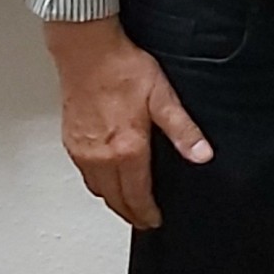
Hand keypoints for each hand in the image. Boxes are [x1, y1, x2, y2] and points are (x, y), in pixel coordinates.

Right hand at [43, 17, 212, 228]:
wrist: (87, 52)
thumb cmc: (124, 69)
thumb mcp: (163, 97)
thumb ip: (183, 129)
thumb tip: (203, 154)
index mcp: (126, 149)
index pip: (137, 194)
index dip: (147, 211)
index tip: (155, 220)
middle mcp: (100, 157)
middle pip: (115, 198)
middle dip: (130, 212)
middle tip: (143, 219)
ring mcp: (82, 151)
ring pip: (97, 189)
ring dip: (113, 201)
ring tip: (127, 204)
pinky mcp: (71, 142)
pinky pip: (85, 174)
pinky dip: (98, 184)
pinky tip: (107, 178)